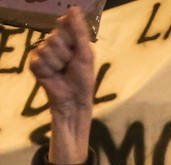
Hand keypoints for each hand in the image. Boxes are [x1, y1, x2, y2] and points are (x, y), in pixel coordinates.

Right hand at [28, 6, 94, 164]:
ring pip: (45, 48)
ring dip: (58, 63)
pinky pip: (37, 60)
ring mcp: (43, 54)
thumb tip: (74, 8)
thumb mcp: (85, 53)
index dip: (70, 36)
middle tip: (71, 65)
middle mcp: (55, 44)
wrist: (74, 99)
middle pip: (54, 37)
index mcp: (69, 40)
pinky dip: (48, 70)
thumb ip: (79, 31)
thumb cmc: (83, 79)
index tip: (76, 47)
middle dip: (66, 53)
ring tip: (63, 71)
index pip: (63, 24)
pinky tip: (53, 76)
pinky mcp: (35, 65)